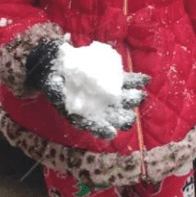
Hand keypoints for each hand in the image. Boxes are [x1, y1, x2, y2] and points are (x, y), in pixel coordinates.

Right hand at [26, 39, 148, 139]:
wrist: (55, 64)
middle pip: (112, 116)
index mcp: (80, 115)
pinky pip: (125, 82)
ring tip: (142, 96)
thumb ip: (56, 92)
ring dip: (133, 99)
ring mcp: (105, 94)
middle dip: (122, 118)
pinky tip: (146, 79)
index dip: (101, 130)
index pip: (92, 126)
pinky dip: (135, 81)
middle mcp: (96, 108)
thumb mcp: (50, 86)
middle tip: (131, 118)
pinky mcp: (110, 80)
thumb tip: (59, 95)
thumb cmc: (51, 79)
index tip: (110, 132)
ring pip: (122, 100)